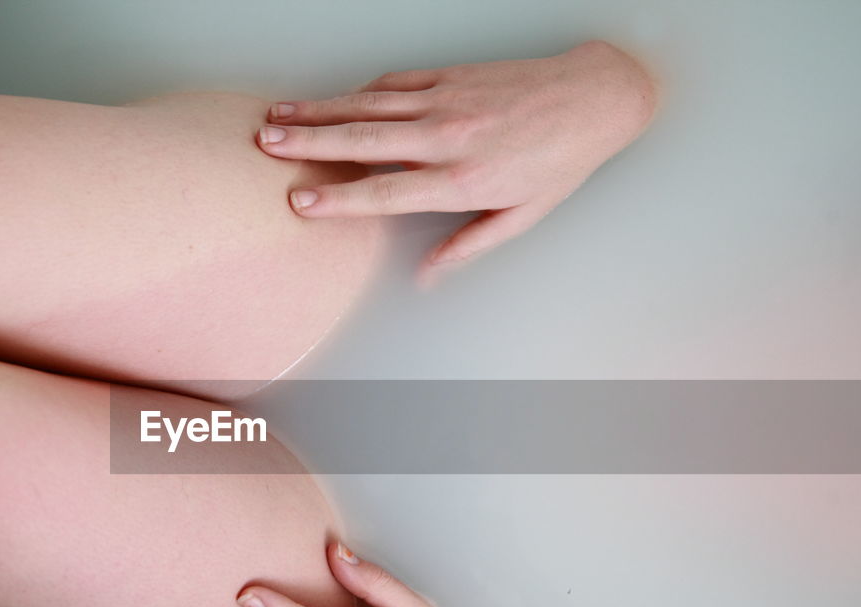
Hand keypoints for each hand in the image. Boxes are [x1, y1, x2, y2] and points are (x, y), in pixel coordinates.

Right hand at [256, 40, 656, 274]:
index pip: (387, 192)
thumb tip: (425, 278)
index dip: (340, 198)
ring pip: (368, 105)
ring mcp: (447, 100)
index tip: (300, 201)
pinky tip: (327, 100)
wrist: (594, 98)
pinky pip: (393, 83)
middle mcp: (449, 137)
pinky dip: (356, 91)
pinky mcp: (450, 75)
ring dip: (319, 110)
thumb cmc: (559, 163)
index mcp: (464, 180)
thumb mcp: (521, 217)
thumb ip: (467, 246)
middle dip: (310, 142)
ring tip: (276, 117)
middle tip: (265, 145)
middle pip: (365, 140)